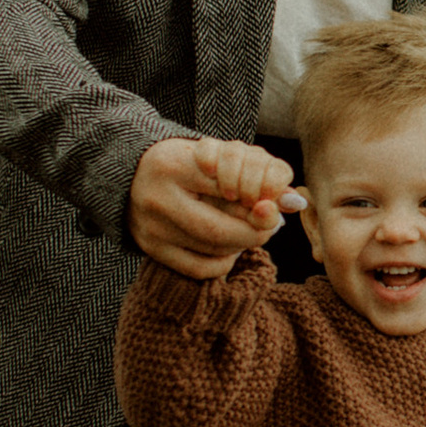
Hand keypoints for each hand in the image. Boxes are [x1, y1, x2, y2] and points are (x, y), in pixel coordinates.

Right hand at [128, 134, 293, 278]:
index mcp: (173, 165)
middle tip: (269, 224)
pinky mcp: (150, 249)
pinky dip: (224, 261)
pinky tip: (228, 246)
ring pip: (213, 251)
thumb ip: (256, 173)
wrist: (129, 174)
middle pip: (220, 230)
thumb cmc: (186, 164)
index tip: (270, 204)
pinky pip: (200, 268)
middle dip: (254, 231)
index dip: (258, 202)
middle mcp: (157, 199)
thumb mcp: (217, 158)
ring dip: (242, 244)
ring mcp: (151, 229)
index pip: (228, 189)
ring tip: (246, 229)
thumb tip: (296, 202)